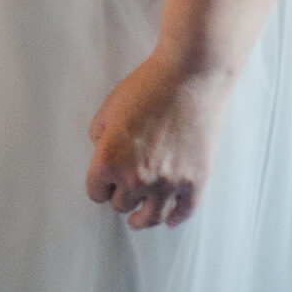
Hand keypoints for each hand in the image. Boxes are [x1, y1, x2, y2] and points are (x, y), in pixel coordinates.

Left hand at [86, 53, 230, 228]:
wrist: (192, 72)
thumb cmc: (151, 83)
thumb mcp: (110, 105)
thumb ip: (99, 134)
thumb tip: (101, 148)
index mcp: (110, 161)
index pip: (95, 193)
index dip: (101, 184)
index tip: (107, 181)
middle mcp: (137, 178)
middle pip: (121, 205)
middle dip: (122, 194)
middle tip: (127, 184)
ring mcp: (168, 182)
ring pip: (150, 217)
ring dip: (143, 219)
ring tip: (140, 219)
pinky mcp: (195, 180)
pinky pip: (184, 211)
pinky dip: (176, 217)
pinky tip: (171, 217)